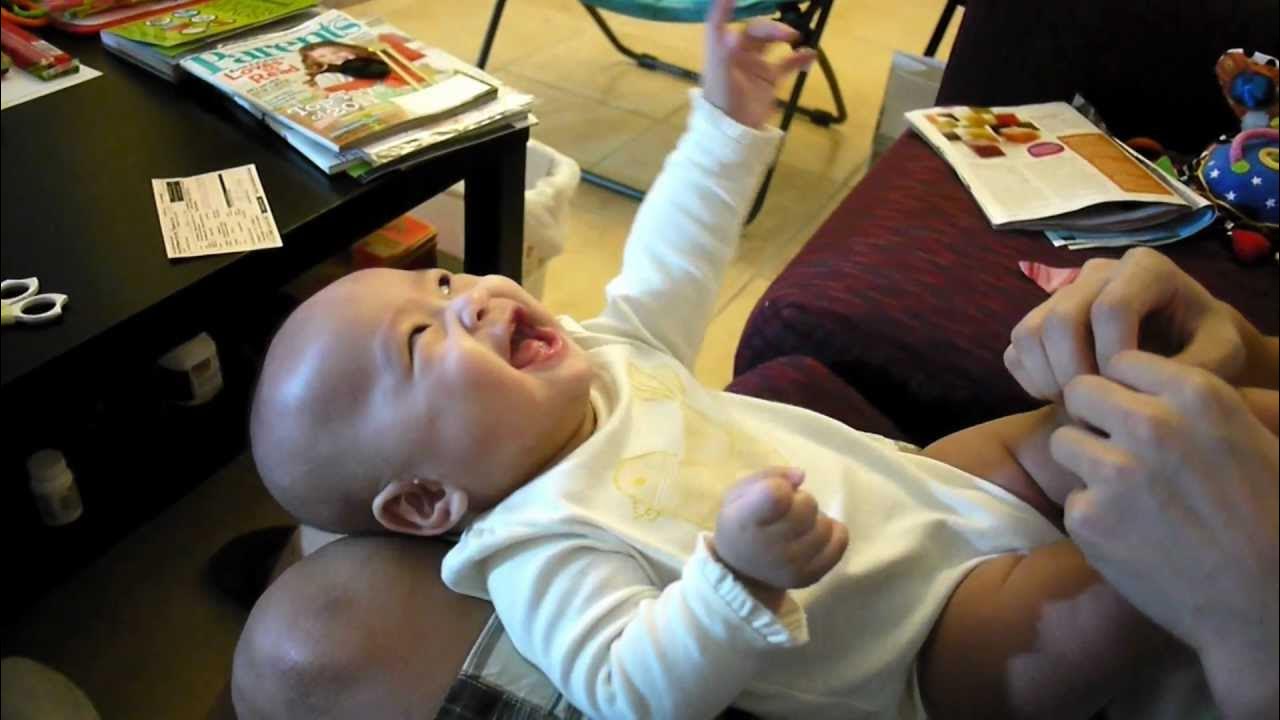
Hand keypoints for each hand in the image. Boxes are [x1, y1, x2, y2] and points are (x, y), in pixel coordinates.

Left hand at [702, 0, 815, 128]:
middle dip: (772, 28)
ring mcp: (755, 64)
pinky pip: (787, 62)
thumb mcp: (720, 76)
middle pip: (755, 30)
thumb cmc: (721, 102)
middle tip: (787, 35)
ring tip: (797, 38)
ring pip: (773, 42)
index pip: (720, 22)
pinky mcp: (769, 78)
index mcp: (722, 49)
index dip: (724, 7)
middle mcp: (738, 53)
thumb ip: (724, 51)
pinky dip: (799, 58)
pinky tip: (811, 55)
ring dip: (785, 37)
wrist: (733, 134)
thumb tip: (732, 31)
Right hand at [713, 468, 847, 609]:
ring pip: (825, 523)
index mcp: (744, 521)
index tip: (773, 492)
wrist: (739, 570)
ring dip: (815, 518)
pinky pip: (840, 542)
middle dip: (801, 500)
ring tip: (799, 525)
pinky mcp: (809, 576)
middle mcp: (768, 546)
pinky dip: (833, 532)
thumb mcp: (740, 492)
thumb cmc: (740, 522)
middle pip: (808, 505)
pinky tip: (815, 533)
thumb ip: (769, 476)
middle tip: (788, 510)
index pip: (777, 495)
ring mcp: (791, 564)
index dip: (781, 486)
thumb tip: (801, 476)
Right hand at [1005, 247, 1245, 400]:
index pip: (1111, 308)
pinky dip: (1032, 381)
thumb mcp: (1223, 354)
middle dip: (1074, 372)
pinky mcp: (1039, 320)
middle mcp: (1097, 273)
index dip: (1114, 356)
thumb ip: (1195, 367)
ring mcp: (1062, 294)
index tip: (1131, 392)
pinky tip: (1064, 398)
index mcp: (1145, 269)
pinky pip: (1015, 350)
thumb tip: (1142, 386)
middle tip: (1096, 409)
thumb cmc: (1207, 347)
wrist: (1188, 345)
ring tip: (1080, 405)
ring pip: (1029, 333)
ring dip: (1048, 378)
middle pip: (1060, 318)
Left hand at [1051, 351, 1278, 716]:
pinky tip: (1131, 535)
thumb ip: (1206, 402)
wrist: (1263, 602)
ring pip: (1063, 442)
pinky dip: (1093, 517)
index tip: (1135, 412)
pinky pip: (1072, 499)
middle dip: (1093, 417)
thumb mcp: (1258, 438)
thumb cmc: (1271, 517)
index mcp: (1197, 394)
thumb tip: (1161, 377)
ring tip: (1126, 494)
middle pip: (1080, 392)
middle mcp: (1150, 423)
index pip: (1123, 361)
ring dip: (1086, 465)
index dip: (1125, 389)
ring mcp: (1115, 470)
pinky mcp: (1089, 517)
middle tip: (1116, 449)